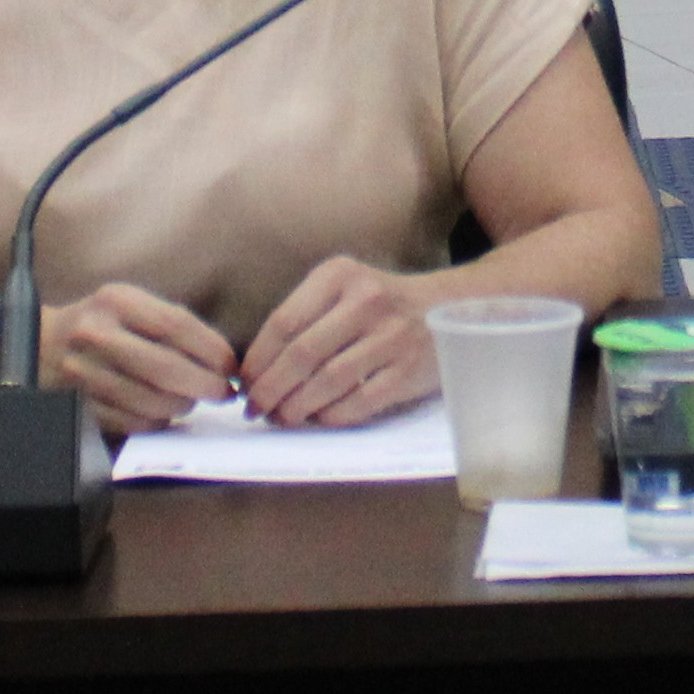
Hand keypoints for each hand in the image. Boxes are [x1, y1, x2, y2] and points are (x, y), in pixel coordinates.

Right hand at [47, 280, 238, 435]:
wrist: (39, 346)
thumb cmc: (100, 324)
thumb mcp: (130, 306)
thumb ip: (171, 325)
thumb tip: (224, 360)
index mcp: (116, 301)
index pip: (175, 325)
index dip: (212, 350)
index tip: (232, 366)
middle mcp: (96, 333)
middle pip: (165, 367)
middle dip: (205, 384)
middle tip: (223, 392)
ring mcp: (83, 372)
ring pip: (151, 400)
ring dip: (182, 405)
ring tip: (189, 400)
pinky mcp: (78, 405)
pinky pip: (132, 422)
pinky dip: (156, 421)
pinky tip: (161, 412)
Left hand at [239, 256, 440, 426]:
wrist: (450, 307)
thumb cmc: (380, 304)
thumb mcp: (342, 289)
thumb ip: (304, 317)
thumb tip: (256, 370)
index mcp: (340, 275)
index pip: (284, 322)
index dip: (258, 359)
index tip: (243, 383)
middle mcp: (367, 300)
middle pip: (302, 354)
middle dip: (270, 389)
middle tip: (255, 409)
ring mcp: (392, 335)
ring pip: (328, 381)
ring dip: (296, 407)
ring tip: (282, 417)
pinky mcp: (408, 369)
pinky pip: (359, 401)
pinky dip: (331, 415)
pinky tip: (318, 418)